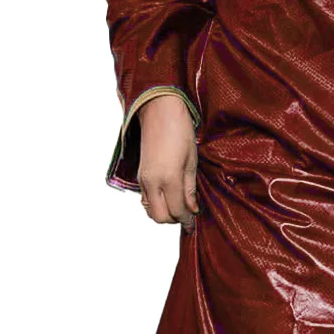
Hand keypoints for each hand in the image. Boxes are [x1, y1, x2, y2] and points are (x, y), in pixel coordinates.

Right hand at [136, 94, 199, 231]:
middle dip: (174, 220)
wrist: (159, 111)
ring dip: (164, 213)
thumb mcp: (191, 162)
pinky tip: (168, 197)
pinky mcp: (140, 175)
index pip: (177, 211)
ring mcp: (143, 180)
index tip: (194, 222)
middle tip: (187, 215)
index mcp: (169, 179)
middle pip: (160, 217)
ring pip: (150, 210)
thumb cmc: (180, 132)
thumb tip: (192, 209)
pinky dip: (156, 204)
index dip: (187, 220)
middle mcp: (152, 182)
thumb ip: (189, 189)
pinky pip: (146, 199)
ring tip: (179, 206)